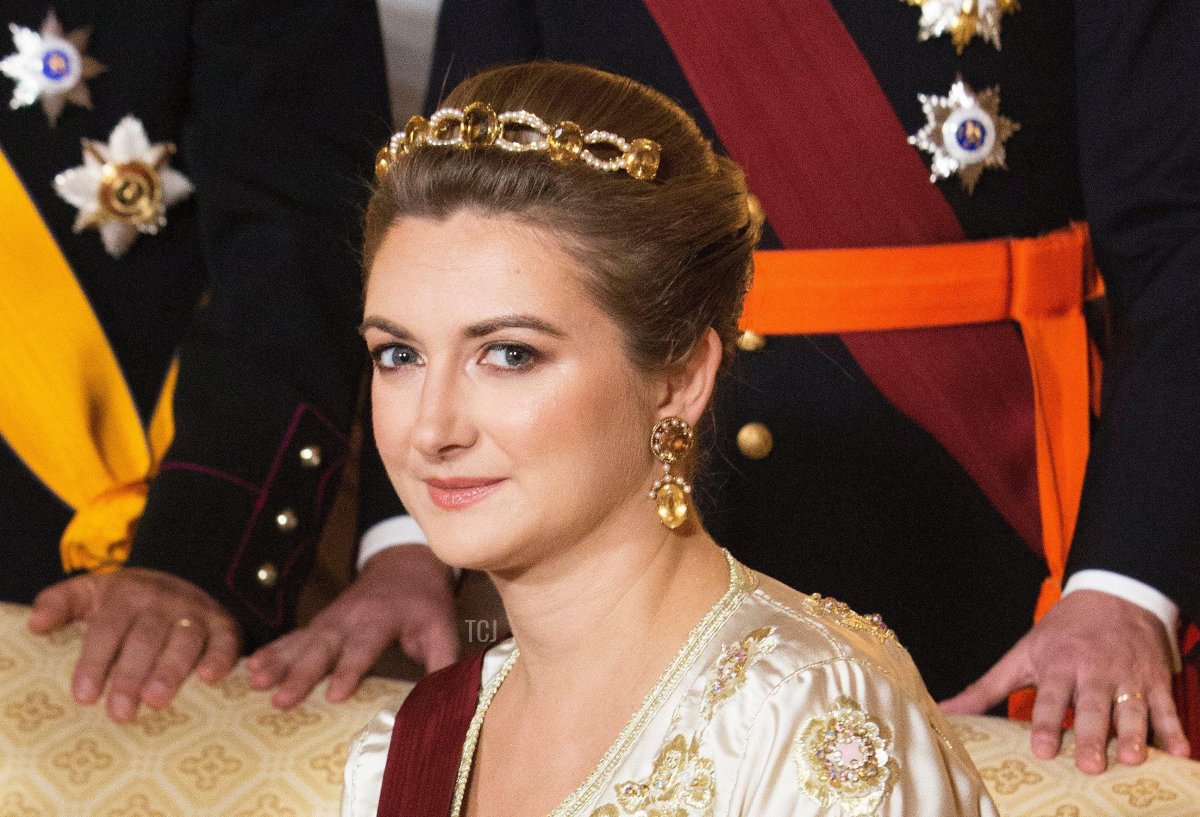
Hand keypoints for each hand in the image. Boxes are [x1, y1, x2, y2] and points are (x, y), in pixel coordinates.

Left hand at [29, 568, 239, 722]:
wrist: (183, 581)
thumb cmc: (129, 602)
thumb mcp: (92, 592)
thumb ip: (61, 603)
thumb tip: (37, 624)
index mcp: (127, 594)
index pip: (107, 629)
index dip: (95, 662)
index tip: (84, 696)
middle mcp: (164, 602)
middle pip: (145, 638)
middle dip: (131, 676)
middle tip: (120, 712)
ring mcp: (196, 613)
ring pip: (184, 641)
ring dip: (171, 671)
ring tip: (156, 700)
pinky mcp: (224, 626)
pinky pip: (226, 641)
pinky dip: (221, 658)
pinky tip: (209, 678)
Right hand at [247, 544, 457, 707]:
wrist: (405, 565)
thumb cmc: (425, 603)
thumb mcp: (443, 628)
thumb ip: (443, 662)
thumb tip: (445, 696)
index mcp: (383, 618)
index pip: (365, 646)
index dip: (350, 669)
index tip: (335, 695)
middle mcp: (351, 617)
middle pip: (324, 646)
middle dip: (302, 673)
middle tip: (281, 699)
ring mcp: (331, 619)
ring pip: (302, 641)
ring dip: (278, 662)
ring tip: (256, 682)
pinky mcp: (320, 623)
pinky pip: (293, 638)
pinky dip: (272, 652)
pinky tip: (251, 668)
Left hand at [940, 590, 1189, 772]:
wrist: (1112, 594)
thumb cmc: (1060, 634)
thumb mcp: (1021, 655)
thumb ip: (985, 689)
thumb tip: (943, 710)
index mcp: (1058, 665)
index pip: (1052, 698)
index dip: (1048, 724)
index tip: (1044, 750)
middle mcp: (1093, 670)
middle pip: (1092, 706)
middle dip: (1093, 734)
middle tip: (1092, 764)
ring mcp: (1127, 675)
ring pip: (1132, 707)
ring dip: (1134, 734)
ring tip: (1133, 759)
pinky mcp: (1155, 679)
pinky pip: (1166, 706)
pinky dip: (1175, 728)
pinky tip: (1180, 751)